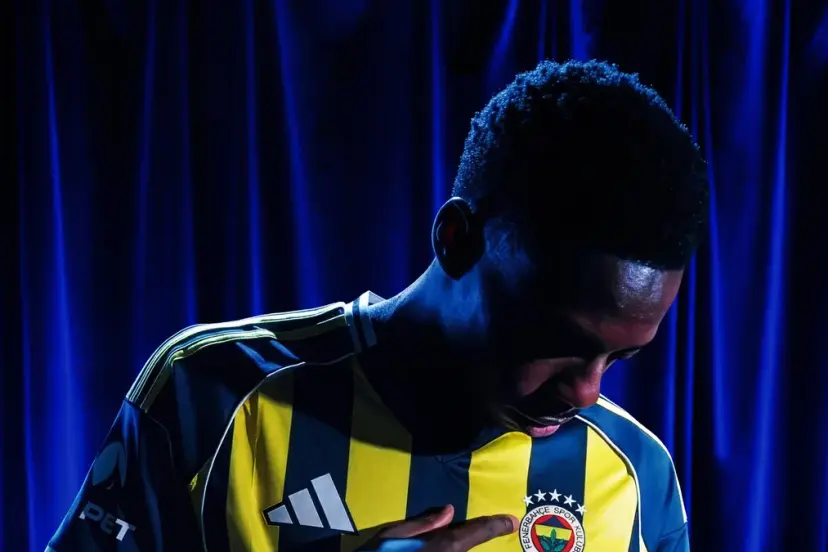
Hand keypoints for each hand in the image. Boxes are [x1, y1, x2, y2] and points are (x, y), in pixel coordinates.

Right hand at [360, 505, 517, 551]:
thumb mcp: (390, 535)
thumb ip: (422, 524)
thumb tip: (448, 512)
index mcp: (440, 547)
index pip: (474, 533)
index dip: (495, 526)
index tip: (511, 520)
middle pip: (467, 550)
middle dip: (475, 538)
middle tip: (490, 527)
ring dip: (457, 548)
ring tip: (455, 539)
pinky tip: (443, 548)